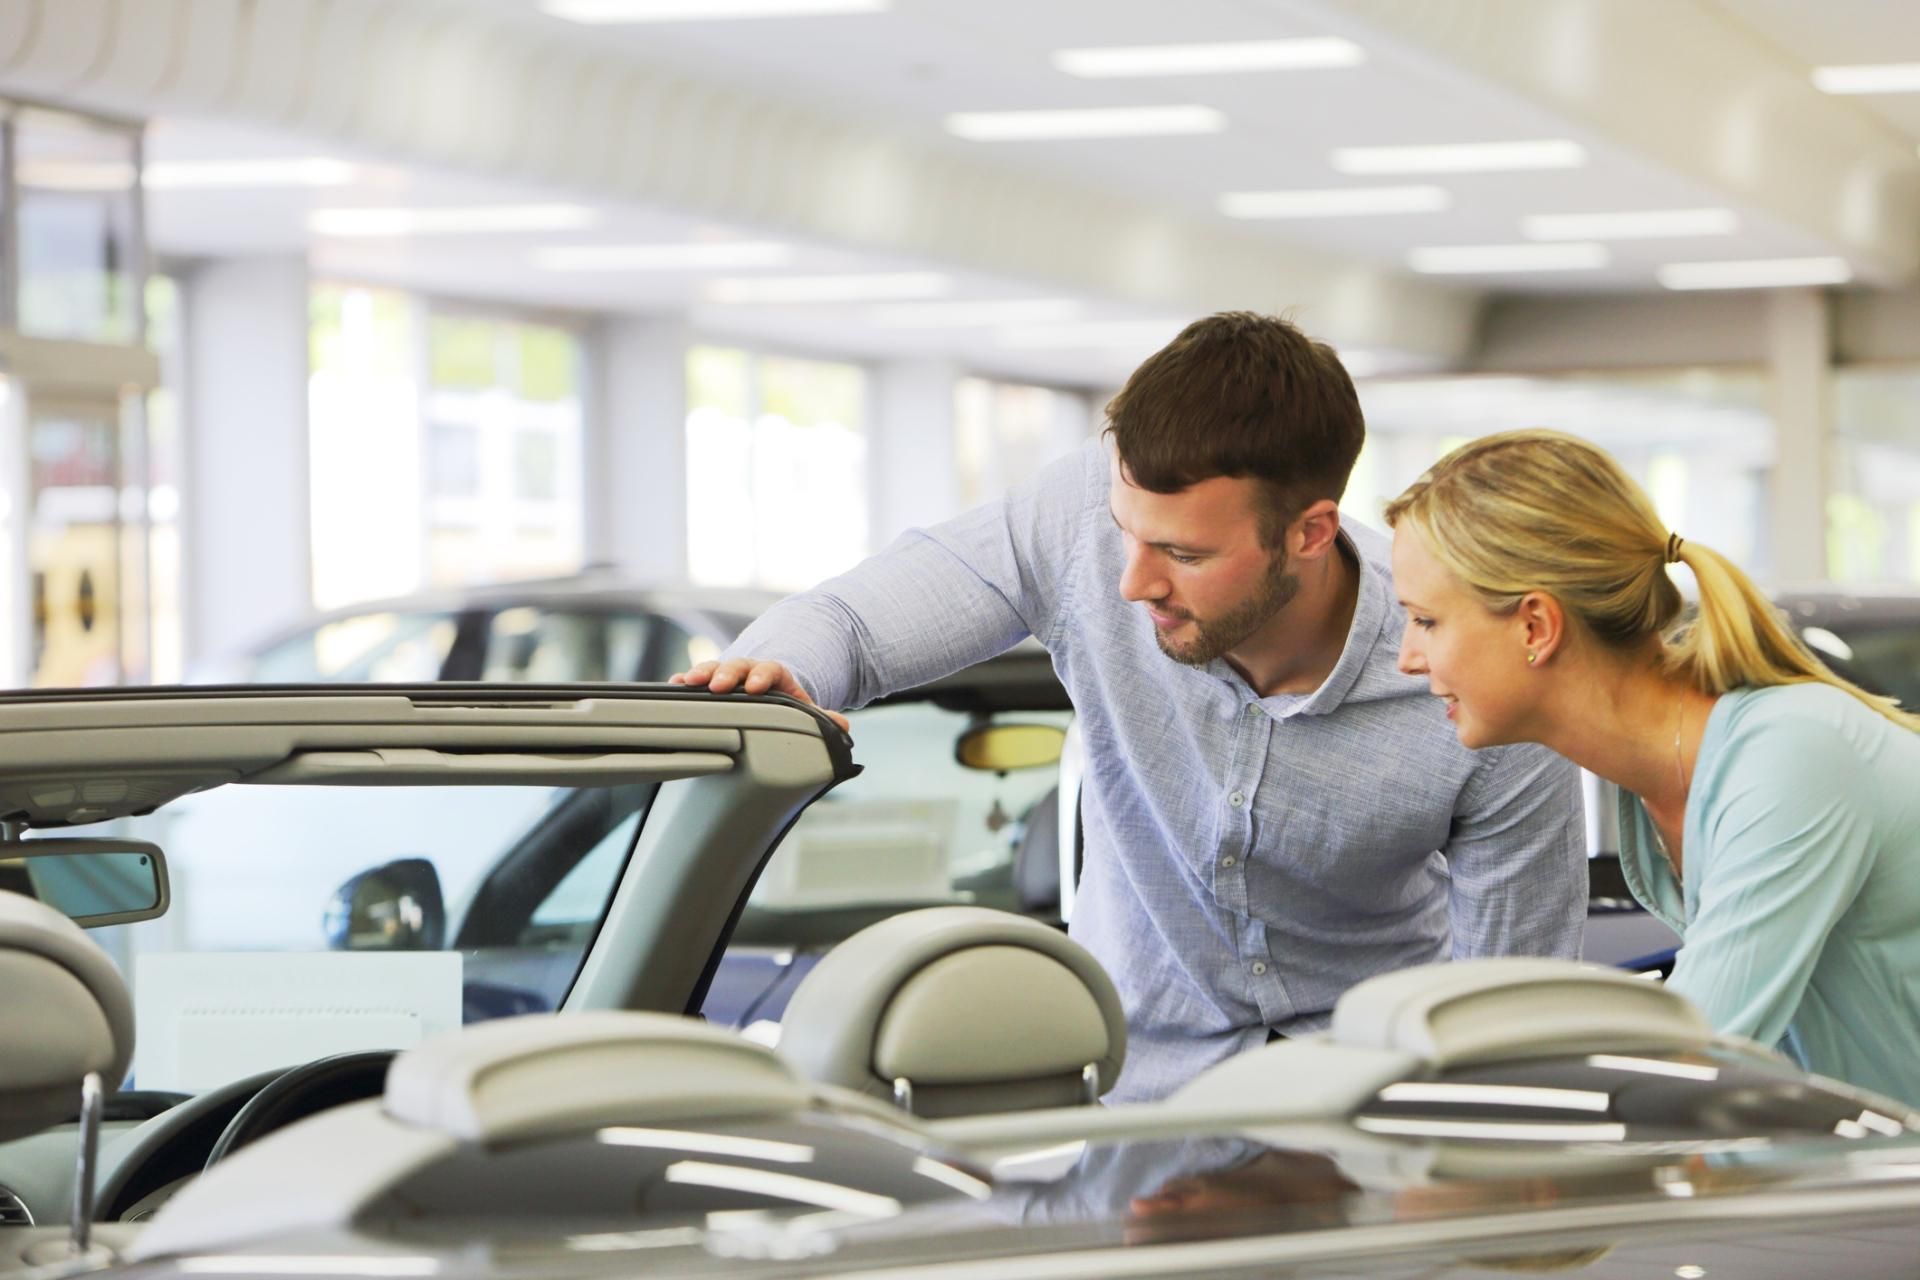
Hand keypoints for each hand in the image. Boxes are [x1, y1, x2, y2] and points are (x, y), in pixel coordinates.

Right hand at [669, 658, 850, 732]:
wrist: (767, 690)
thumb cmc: (783, 702)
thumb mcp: (803, 708)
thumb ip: (821, 717)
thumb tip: (843, 726)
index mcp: (774, 673)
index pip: (770, 670)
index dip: (763, 677)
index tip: (756, 687)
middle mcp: (748, 670)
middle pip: (738, 666)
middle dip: (728, 674)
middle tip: (718, 685)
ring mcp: (728, 675)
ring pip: (714, 668)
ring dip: (701, 674)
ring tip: (687, 682)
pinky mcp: (710, 683)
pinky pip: (696, 680)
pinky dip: (684, 682)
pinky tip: (673, 685)